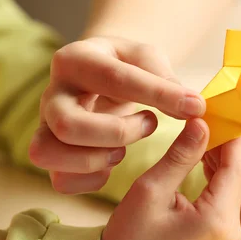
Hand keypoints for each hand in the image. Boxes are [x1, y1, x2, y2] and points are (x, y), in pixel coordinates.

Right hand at [29, 36, 205, 193]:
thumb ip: (166, 79)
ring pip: (49, 154)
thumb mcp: (147, 58)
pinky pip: (61, 181)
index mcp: (75, 60)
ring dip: (96, 159)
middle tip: (150, 124)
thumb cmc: (126, 66)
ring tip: (123, 151)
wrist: (98, 78)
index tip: (195, 106)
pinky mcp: (51, 155)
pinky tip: (110, 166)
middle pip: (68, 125)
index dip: (158, 95)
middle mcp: (51, 94)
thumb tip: (192, 108)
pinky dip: (91, 180)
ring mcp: (45, 127)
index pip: (114, 79)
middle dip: (117, 133)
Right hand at [101, 119, 240, 239]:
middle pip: (236, 175)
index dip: (230, 134)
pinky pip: (221, 197)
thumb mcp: (152, 189)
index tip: (225, 106)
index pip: (234, 166)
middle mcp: (230, 230)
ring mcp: (225, 234)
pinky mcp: (216, 234)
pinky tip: (203, 153)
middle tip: (211, 111)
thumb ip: (181, 155)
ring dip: (218, 156)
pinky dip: (213, 174)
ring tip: (204, 127)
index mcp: (217, 221)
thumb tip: (202, 123)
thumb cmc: (128, 236)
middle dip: (224, 142)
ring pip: (229, 184)